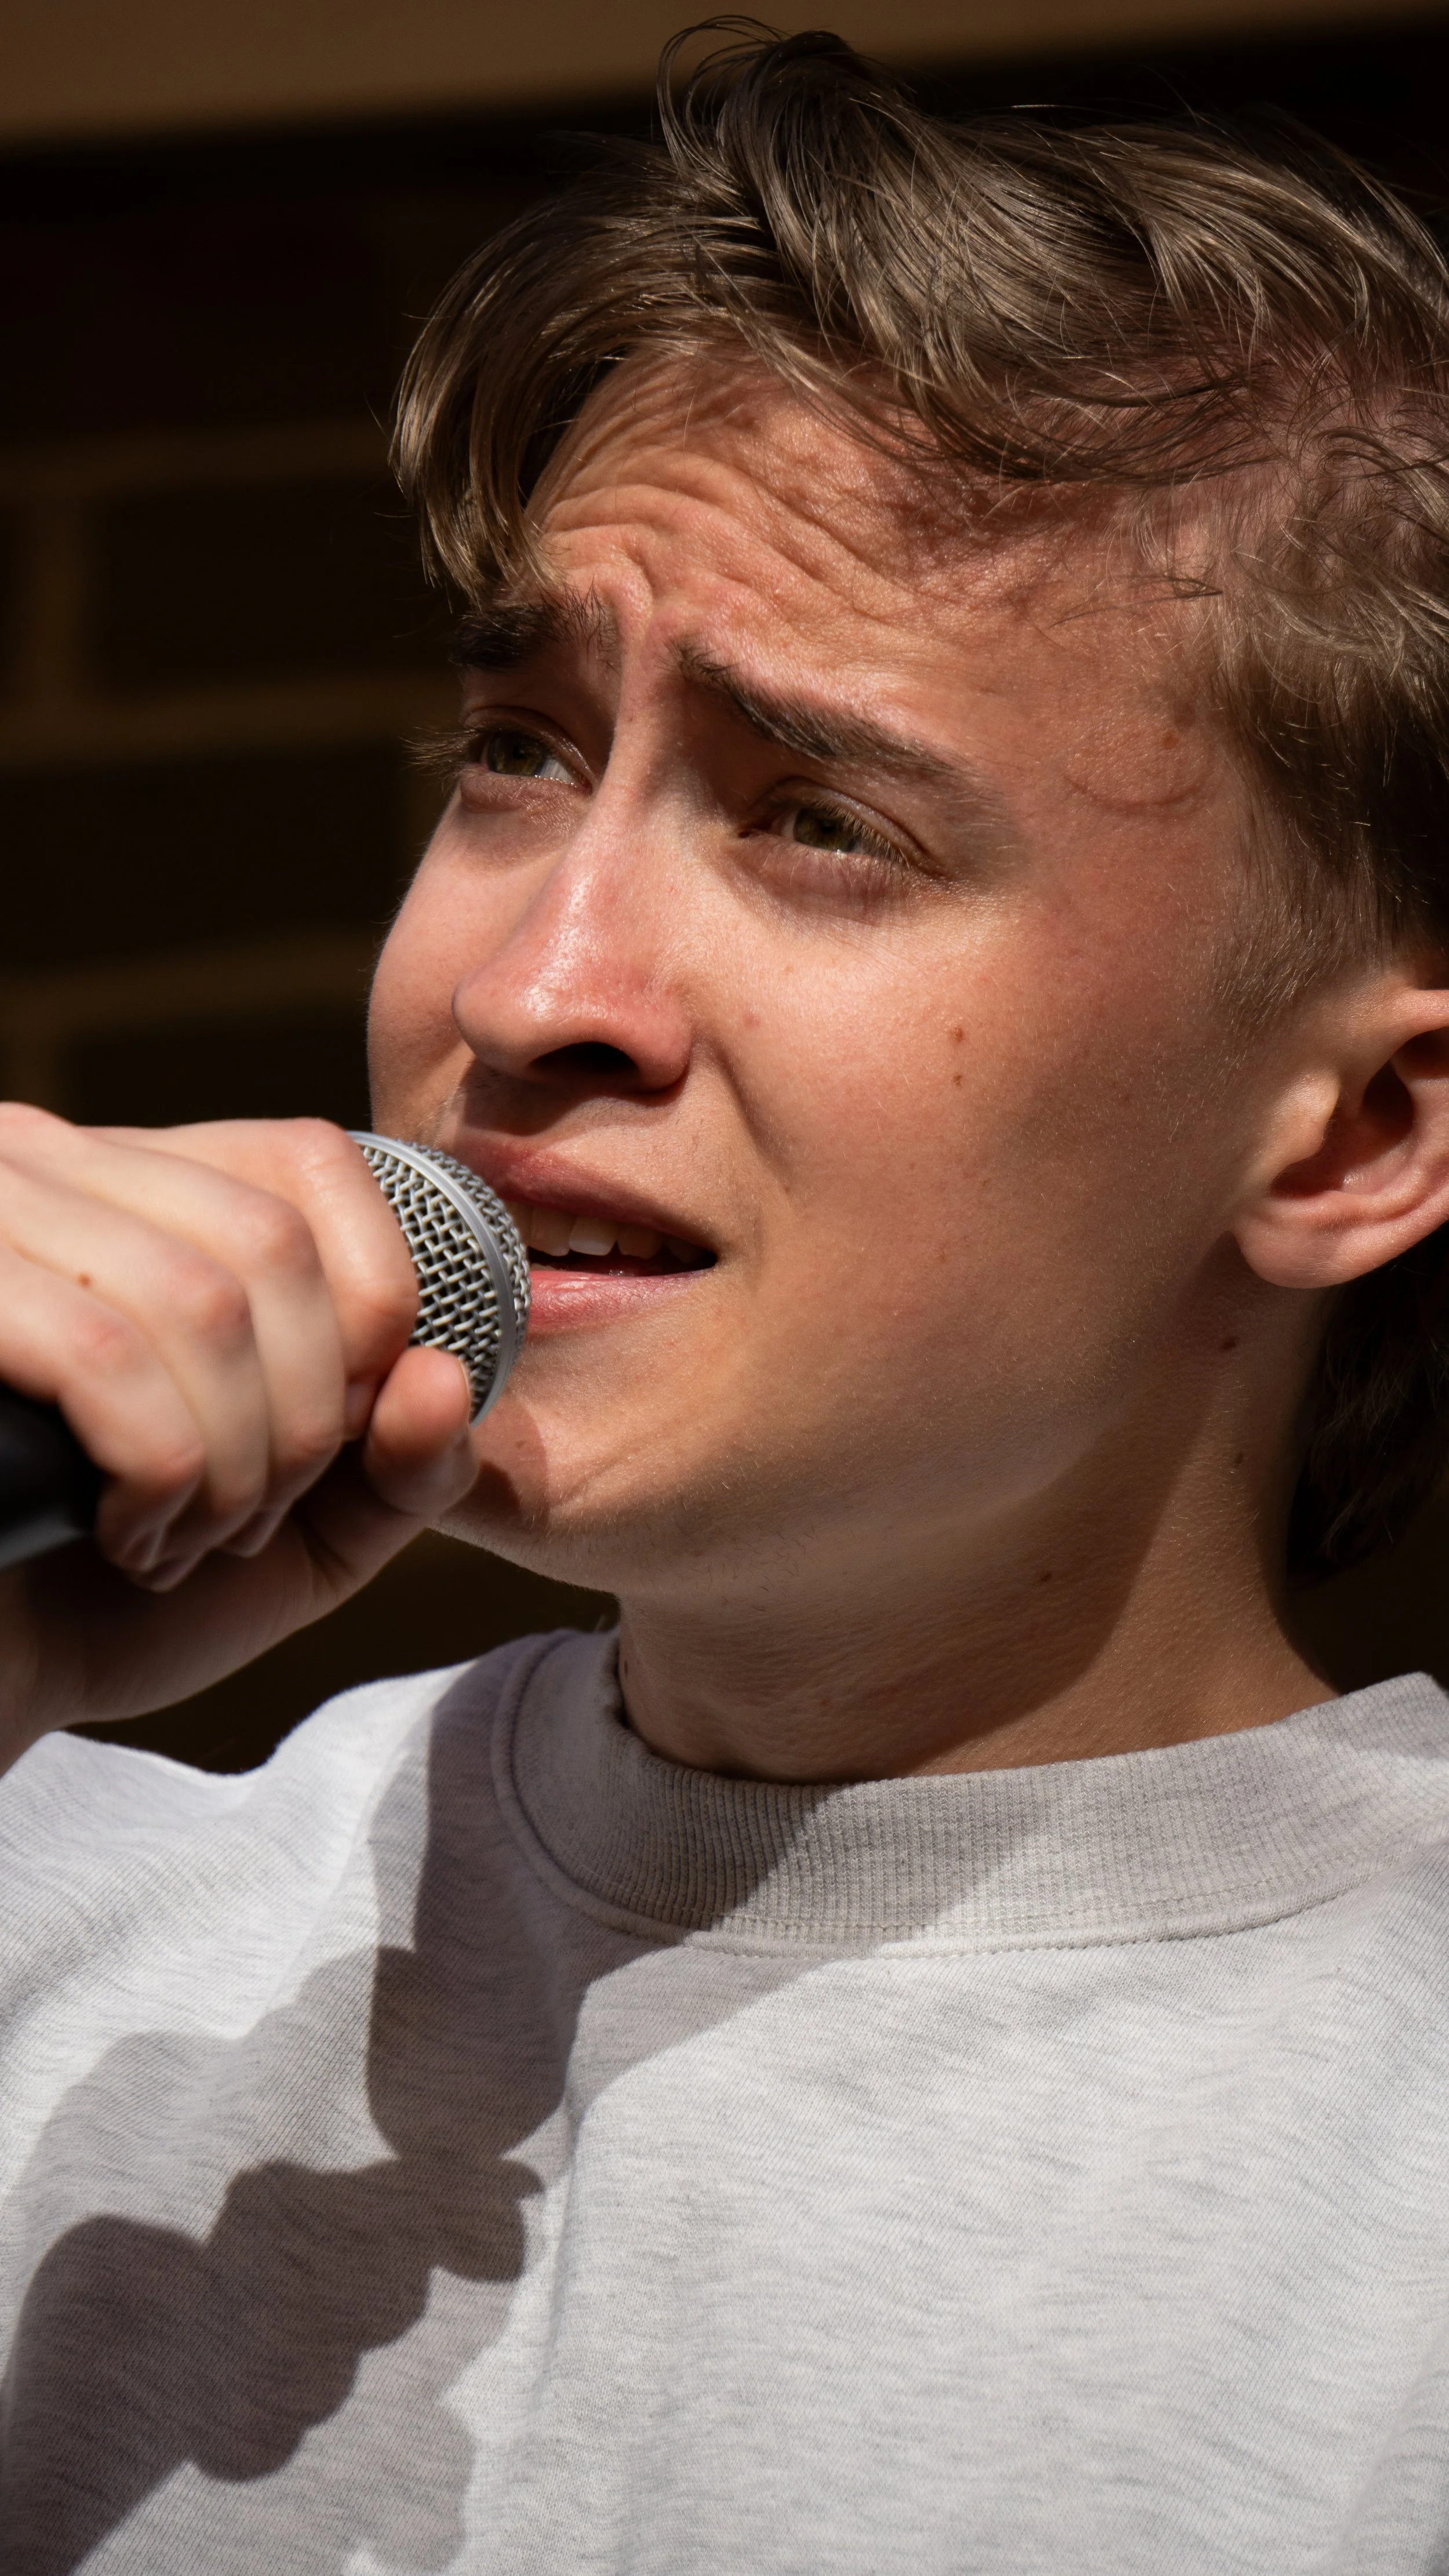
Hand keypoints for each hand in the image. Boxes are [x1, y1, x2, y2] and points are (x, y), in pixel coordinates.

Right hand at [0, 1107, 478, 1767]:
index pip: (313, 1160)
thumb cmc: (120, 1591)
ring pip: (199, 1302)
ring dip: (230, 1461)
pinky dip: (155, 1471)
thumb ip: (408, 1462)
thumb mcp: (309, 1530)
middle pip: (270, 1242)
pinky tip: (122, 1535)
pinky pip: (103, 1357)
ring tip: (183, 1539)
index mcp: (142, 1184)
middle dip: (303, 1413)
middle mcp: (49, 1162)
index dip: (370, 1307)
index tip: (337, 1438)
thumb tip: (440, 1377)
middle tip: (248, 1520)